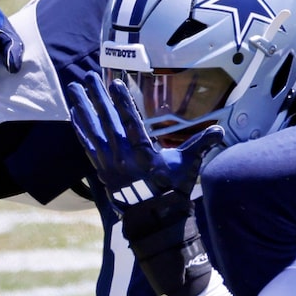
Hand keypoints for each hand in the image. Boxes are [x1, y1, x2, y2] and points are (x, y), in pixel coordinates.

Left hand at [66, 72, 222, 205]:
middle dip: (98, 97)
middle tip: (88, 76)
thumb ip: (201, 145)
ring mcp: (109, 164)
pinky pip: (87, 146)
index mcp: (145, 155)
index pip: (132, 124)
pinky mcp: (101, 170)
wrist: (154, 218)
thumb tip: (220, 132)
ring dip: (84, 108)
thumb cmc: (172, 190)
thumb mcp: (188, 167)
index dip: (124, 103)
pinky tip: (74, 113)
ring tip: (74, 88)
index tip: (115, 84)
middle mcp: (123, 158)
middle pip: (108, 122)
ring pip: (94, 131)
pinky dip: (80, 129)